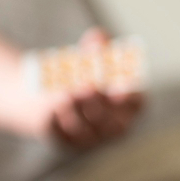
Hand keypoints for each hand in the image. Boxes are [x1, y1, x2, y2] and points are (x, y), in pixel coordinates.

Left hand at [48, 29, 144, 148]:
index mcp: (128, 104)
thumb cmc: (79, 70)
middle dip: (98, 103)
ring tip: (65, 92)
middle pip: (112, 123)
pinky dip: (56, 123)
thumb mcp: (90, 54)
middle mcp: (113, 127)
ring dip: (76, 111)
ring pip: (85, 132)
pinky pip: (61, 138)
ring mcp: (90, 139)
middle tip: (85, 86)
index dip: (129, 97)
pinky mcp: (64, 143)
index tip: (117, 88)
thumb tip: (98, 37)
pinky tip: (51, 107)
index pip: (137, 104)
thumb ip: (98, 44)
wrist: (42, 90)